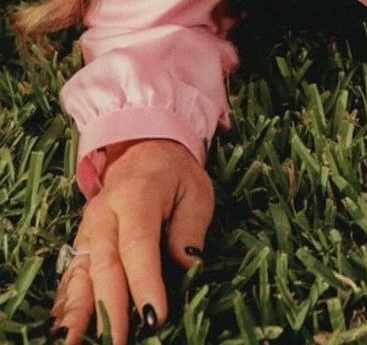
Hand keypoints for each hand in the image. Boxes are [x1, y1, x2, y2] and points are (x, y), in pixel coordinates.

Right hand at [50, 138, 212, 344]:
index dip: (144, 282)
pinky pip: (70, 278)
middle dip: (111, 308)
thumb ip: (190, 228)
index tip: (154, 316)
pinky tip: (64, 332)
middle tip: (119, 343)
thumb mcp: (196, 191)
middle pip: (105, 265)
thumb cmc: (175, 176)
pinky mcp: (80, 244)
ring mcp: (87, 230)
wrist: (143, 149)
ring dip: (77, 314)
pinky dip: (66, 306)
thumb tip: (188, 265)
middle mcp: (104, 215)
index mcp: (136, 196)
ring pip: (79, 275)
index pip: (138, 245)